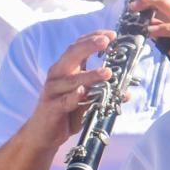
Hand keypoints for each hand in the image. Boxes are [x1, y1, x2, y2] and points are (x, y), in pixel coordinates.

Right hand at [25, 30, 115, 146]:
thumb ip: (102, 91)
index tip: (111, 34)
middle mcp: (57, 76)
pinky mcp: (51, 108)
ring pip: (72, 80)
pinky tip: (83, 93)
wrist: (43, 135)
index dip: (93, 38)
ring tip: (107, 72)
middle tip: (106, 41)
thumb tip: (126, 91)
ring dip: (90, 75)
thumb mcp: (86, 99)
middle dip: (89, 46)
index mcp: (65, 69)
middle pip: (72, 55)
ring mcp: (53, 91)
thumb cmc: (65, 113)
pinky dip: (74, 97)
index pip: (78, 47)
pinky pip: (64, 101)